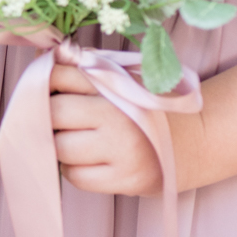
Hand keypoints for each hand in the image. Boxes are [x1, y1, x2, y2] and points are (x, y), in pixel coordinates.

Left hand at [49, 63, 163, 194]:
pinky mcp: (124, 180)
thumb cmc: (148, 106)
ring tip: (77, 138)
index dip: (46, 81)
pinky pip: (75, 176)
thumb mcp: (123, 77)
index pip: (59, 76)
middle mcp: (119, 117)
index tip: (49, 88)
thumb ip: (83, 67)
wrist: (196, 139)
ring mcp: (122, 151)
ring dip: (60, 144)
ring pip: (60, 148)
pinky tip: (89, 159)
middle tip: (61, 118)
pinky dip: (73, 168)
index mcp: (117, 84)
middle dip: (49, 115)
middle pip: (54, 113)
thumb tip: (41, 57)